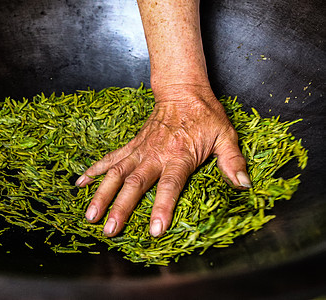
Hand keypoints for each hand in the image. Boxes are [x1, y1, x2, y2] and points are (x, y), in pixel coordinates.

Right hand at [75, 86, 250, 236]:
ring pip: (116, 174)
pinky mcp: (132, 145)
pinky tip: (81, 183)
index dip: (162, 208)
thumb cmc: (205, 115)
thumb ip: (232, 161)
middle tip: (109, 229)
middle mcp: (155, 155)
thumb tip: (244, 185)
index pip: (170, 186)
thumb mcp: (225, 136)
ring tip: (90, 215)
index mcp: (180, 156)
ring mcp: (140, 150)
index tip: (153, 230)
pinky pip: (110, 158)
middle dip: (120, 208)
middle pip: (135, 184)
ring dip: (102, 194)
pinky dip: (94, 171)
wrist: (182, 90)